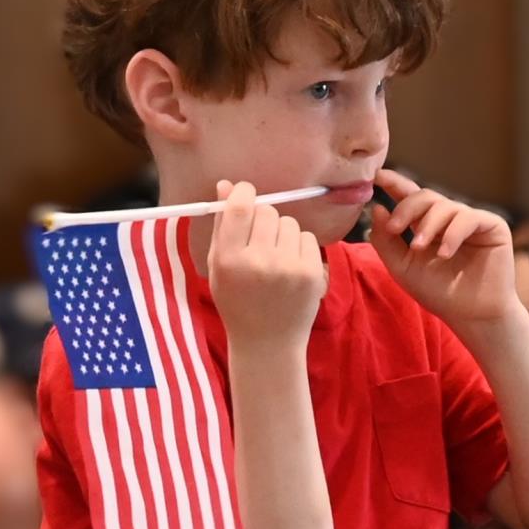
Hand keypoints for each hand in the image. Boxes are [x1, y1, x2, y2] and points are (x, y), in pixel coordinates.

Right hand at [204, 181, 325, 348]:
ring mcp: (288, 268)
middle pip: (267, 211)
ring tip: (275, 258)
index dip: (245, 193)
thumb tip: (227, 185)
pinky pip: (307, 238)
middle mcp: (258, 261)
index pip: (241, 207)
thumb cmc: (237, 302)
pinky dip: (299, 248)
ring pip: (289, 223)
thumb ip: (222, 226)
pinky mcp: (311, 273)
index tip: (246, 196)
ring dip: (282, 234)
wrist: (267, 344)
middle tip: (259, 241)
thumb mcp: (218, 267)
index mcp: (228, 259)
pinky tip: (290, 268)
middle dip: (263, 219)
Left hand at [369, 169, 517, 331]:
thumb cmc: (440, 293)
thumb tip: (377, 209)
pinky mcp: (492, 225)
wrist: (472, 316)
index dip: (395, 183)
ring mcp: (471, 220)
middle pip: (425, 196)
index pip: (410, 197)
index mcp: (427, 225)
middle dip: (406, 209)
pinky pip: (467, 218)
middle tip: (394, 229)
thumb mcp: (403, 268)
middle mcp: (449, 218)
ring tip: (419, 249)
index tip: (377, 177)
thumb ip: (386, 241)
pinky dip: (452, 234)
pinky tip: (444, 254)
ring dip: (427, 226)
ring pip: (444, 206)